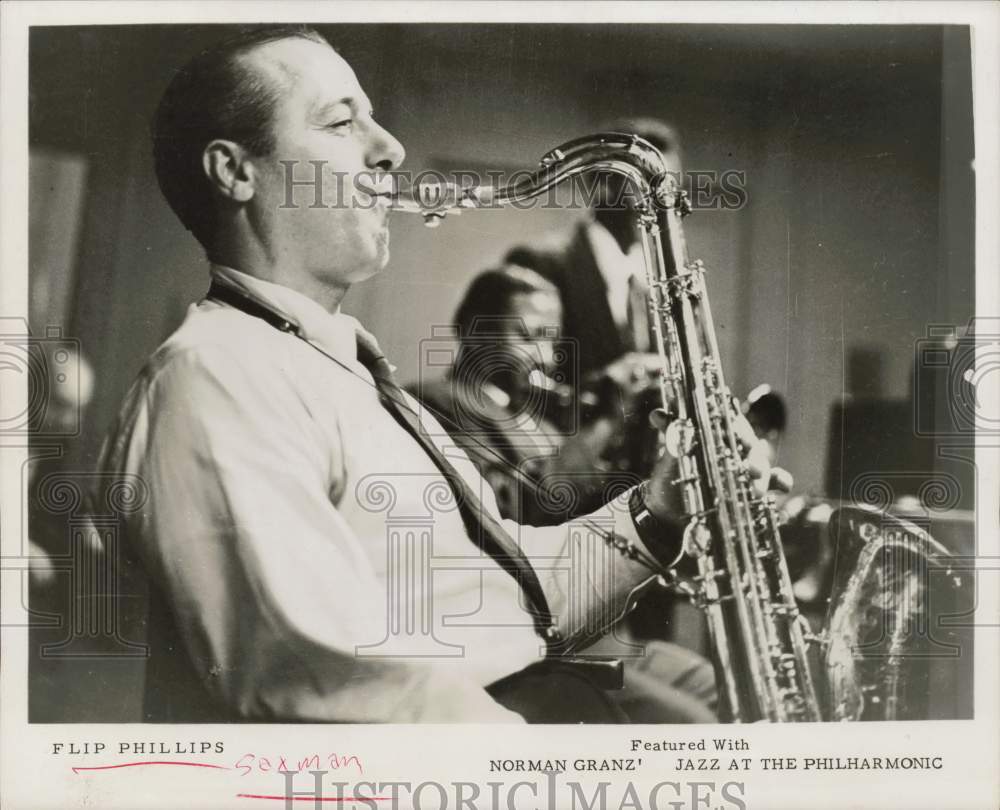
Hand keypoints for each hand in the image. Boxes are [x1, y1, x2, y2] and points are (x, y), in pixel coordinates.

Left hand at [641, 407, 792, 523]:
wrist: (670, 514)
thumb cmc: (672, 478)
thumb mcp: (671, 456)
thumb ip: (671, 434)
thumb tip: (656, 415)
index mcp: (716, 434)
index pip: (732, 423)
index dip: (737, 429)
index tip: (737, 437)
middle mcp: (733, 447)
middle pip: (750, 446)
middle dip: (754, 457)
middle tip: (752, 470)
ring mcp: (744, 467)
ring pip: (761, 464)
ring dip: (763, 475)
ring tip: (756, 491)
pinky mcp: (751, 486)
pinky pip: (773, 481)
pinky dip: (780, 480)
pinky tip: (784, 486)